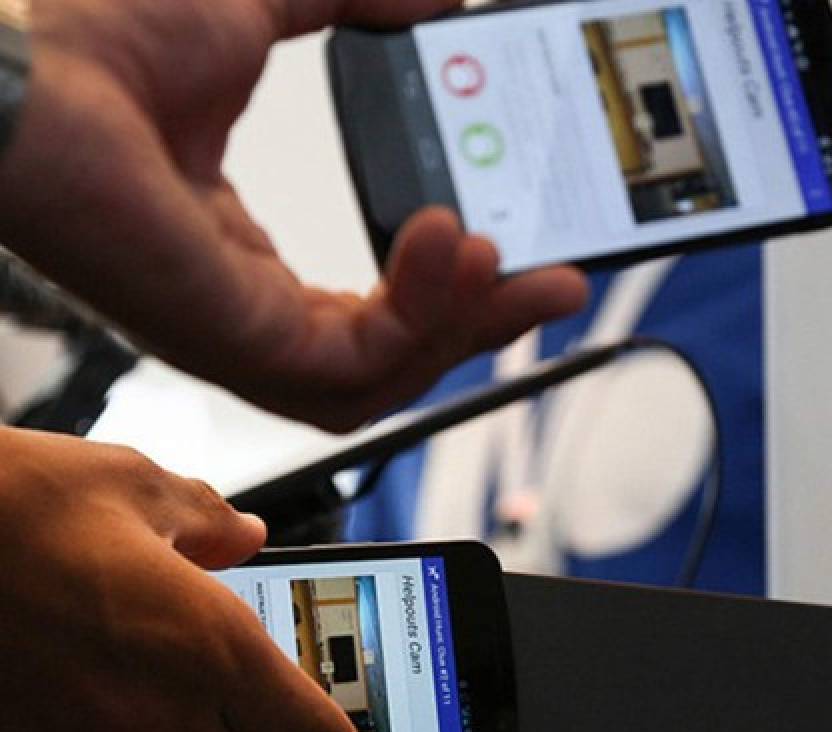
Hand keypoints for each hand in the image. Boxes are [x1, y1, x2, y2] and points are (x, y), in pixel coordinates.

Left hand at [0, 0, 587, 430]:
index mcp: (249, 253)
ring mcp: (242, 335)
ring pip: (389, 378)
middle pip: (398, 357)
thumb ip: (357, 5)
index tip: (518, 238)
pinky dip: (421, 314)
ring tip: (516, 264)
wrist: (17, 66)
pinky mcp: (239, 341)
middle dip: (486, 322)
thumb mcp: (269, 9)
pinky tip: (454, 243)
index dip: (453, 286)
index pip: (377, 305)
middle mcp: (249, 309)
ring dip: (467, 327)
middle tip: (561, 276)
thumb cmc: (101, 40)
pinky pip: (359, 364)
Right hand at [0, 427, 357, 731]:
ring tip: (206, 701)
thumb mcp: (139, 486)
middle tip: (277, 712)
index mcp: (211, 646)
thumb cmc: (20, 502)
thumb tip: (245, 534)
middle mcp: (161, 712)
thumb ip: (212, 521)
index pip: (312, 728)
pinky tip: (134, 698)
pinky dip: (144, 728)